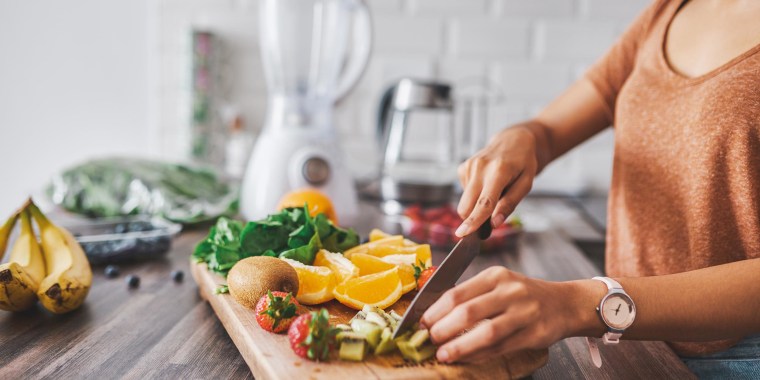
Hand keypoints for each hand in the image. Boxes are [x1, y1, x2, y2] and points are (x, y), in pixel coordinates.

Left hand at [420, 267, 578, 362]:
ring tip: (443, 355)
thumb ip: (472, 295)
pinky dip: (480, 355)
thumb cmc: (523, 295)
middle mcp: (510, 291)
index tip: (420, 323)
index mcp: (495, 275)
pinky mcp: (534, 333)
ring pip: (486, 333)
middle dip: (443, 329)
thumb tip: (435, 316)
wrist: (564, 303)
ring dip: (460, 347)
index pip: (457, 293)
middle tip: (428, 340)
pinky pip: (501, 347)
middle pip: (468, 312)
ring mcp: (524, 312)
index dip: (435, 311)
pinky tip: (466, 358)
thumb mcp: (499, 284)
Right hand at [455, 126, 537, 236]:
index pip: (484, 202)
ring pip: (465, 201)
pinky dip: (474, 195)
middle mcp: (480, 167)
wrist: (513, 140)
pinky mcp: (463, 167)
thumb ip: (510, 204)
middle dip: (473, 220)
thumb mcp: (526, 184)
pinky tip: (486, 184)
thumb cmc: (523, 164)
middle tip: (489, 224)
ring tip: (494, 192)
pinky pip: (464, 193)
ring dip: (476, 206)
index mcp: (499, 171)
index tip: (462, 234)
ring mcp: (469, 166)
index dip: (474, 220)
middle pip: (467, 205)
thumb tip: (494, 224)